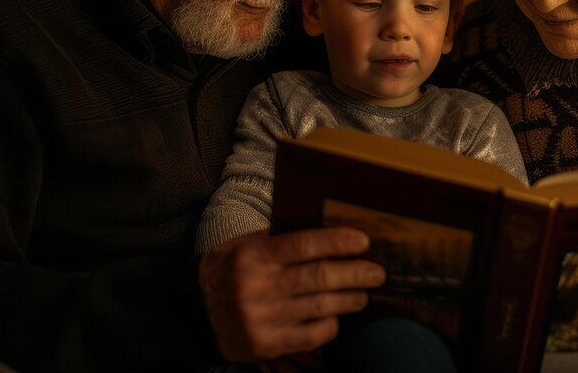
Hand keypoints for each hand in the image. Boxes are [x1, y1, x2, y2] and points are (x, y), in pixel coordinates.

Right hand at [199, 227, 385, 361]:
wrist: (200, 305)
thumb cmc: (236, 266)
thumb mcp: (252, 244)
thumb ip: (287, 239)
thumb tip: (338, 233)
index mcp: (254, 255)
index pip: (303, 245)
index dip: (336, 242)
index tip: (363, 241)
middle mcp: (256, 286)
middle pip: (318, 278)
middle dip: (355, 274)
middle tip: (377, 273)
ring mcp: (260, 318)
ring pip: (319, 307)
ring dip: (349, 300)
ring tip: (363, 295)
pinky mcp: (264, 344)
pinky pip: (311, 336)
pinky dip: (330, 325)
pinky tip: (337, 317)